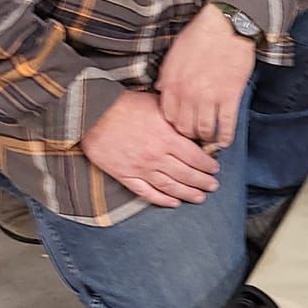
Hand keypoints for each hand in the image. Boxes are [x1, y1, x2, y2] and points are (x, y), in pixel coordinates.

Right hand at [81, 91, 222, 207]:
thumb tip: (193, 127)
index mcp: (167, 137)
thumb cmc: (125, 104)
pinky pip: (146, 192)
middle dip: (202, 182)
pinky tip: (173, 203)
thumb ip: (176, 119)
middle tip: (213, 186)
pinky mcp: (125, 175)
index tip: (215, 169)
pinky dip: (160, 200)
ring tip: (199, 198)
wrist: (92, 114)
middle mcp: (156, 156)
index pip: (195, 157)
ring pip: (169, 186)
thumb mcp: (157, 105)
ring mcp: (140, 168)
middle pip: (186, 174)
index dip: (207, 165)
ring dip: (186, 193)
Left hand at [157, 4, 255, 146]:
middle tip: (194, 137)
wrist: (226, 26)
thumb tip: (160, 90)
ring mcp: (210, 97)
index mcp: (172, 83)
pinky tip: (224, 140)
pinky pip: (226, 124)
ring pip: (203, 130)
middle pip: (184, 127)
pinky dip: (225, 137)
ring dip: (206, 137)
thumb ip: (166, 75)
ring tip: (208, 138)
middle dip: (188, 135)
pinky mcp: (230, 96)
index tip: (180, 126)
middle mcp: (188, 94)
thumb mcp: (174, 54)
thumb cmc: (200, 36)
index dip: (173, 125)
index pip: (167, 116)